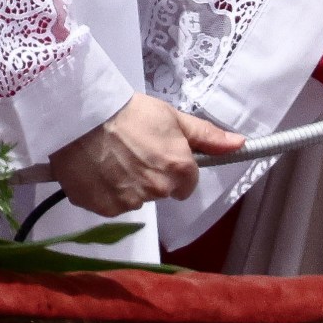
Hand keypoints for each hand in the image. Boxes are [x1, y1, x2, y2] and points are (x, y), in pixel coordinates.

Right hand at [48, 94, 243, 216]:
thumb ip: (208, 137)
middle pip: (162, 191)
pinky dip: (107, 192)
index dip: (177, 169)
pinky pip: (111, 205)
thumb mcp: (174, 118)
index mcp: (179, 169)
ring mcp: (128, 202)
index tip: (161, 155)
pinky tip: (99, 170)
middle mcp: (157, 190)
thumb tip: (240, 144)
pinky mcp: (102, 209)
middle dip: (153, 176)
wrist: (82, 118)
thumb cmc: (131, 113)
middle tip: (134, 152)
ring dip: (129, 185)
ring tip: (113, 158)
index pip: (188, 184)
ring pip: (136, 198)